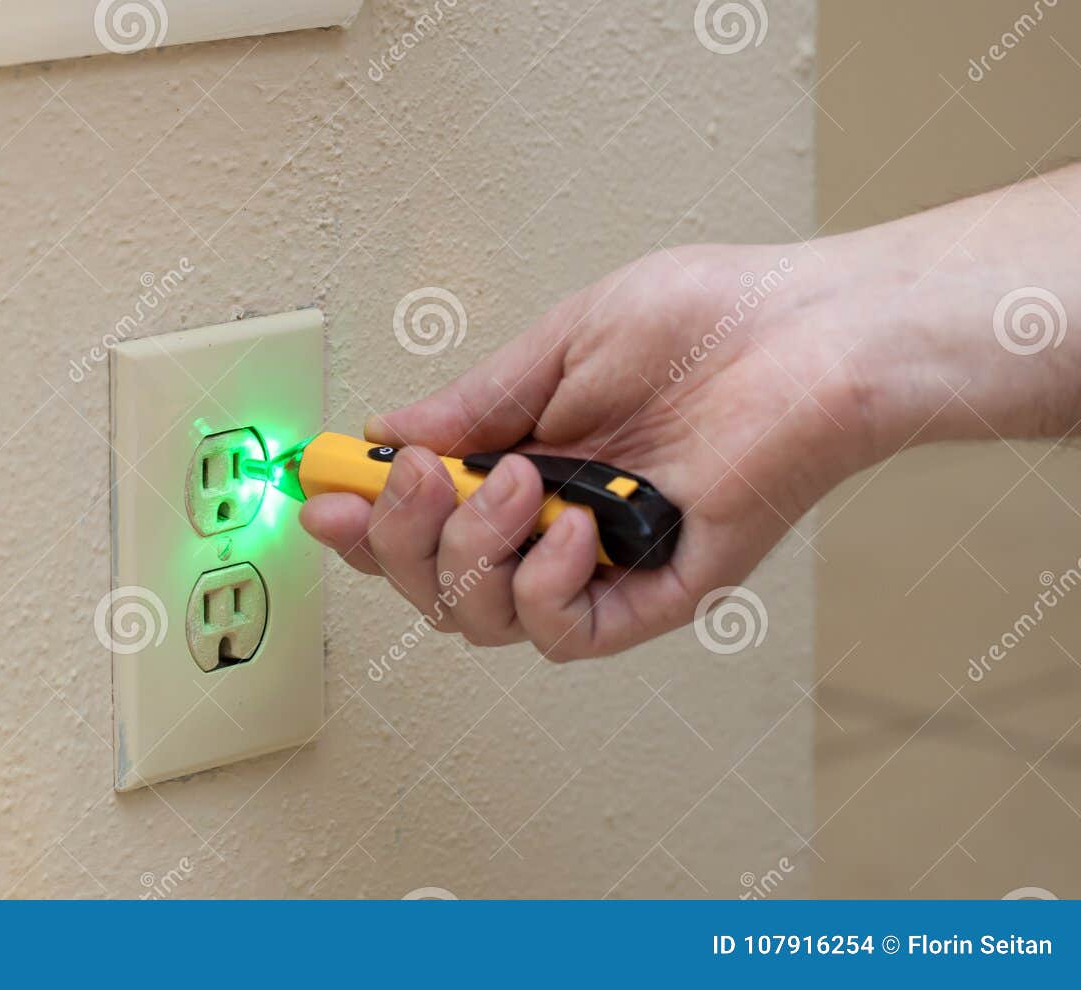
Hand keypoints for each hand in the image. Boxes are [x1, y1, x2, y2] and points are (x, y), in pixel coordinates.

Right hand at [301, 245, 874, 658]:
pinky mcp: (654, 594)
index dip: (359, 519)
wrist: (810, 335)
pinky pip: (566, 634)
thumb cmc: (708, 321)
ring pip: (483, 619)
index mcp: (521, 460)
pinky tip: (572, 528)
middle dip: (400, 539)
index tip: (321, 495)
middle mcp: (548, 521)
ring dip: (472, 555)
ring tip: (521, 482)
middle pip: (431, 583)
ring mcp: (597, 563)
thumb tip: (388, 430)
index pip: (417, 518)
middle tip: (415, 478)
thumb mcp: (561, 343)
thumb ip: (475, 402)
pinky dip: (546, 589)